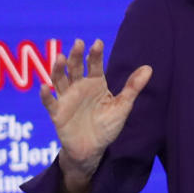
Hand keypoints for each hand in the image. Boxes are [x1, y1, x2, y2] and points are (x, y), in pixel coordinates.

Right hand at [40, 39, 151, 192]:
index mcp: (95, 83)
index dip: (95, 54)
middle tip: (78, 43)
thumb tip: (149, 68)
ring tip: (60, 58)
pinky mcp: (58, 114)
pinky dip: (45, 95)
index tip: (98, 43)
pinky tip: (44, 87)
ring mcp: (67, 99)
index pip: (94, 65)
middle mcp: (79, 87)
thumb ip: (133, 87)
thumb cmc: (107, 125)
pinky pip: (50, 103)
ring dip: (58, 69)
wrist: (93, 149)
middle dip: (76, 56)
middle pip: (75, 68)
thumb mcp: (123, 106)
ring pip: (59, 80)